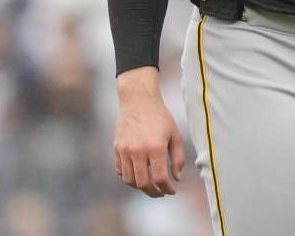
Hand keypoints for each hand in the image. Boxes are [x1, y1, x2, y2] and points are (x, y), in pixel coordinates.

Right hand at [114, 67, 186, 197]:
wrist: (139, 100)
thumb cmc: (160, 117)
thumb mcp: (175, 135)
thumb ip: (178, 158)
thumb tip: (176, 178)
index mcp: (155, 148)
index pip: (160, 178)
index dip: (167, 189)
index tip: (172, 190)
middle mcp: (138, 151)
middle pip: (143, 184)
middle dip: (153, 192)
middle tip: (161, 193)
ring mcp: (125, 150)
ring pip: (129, 180)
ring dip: (140, 186)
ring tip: (150, 185)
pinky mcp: (117, 148)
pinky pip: (120, 170)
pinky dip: (129, 176)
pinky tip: (138, 174)